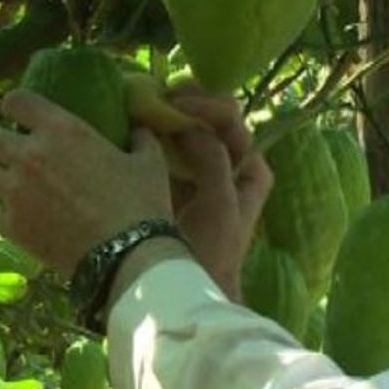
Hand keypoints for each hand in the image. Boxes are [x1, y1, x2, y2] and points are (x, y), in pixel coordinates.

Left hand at [0, 90, 173, 275]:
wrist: (127, 255)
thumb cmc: (141, 203)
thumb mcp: (150, 162)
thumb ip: (140, 139)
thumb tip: (138, 130)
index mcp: (61, 130)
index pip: (16, 101)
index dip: (16, 107)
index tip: (23, 116)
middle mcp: (29, 155)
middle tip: (15, 156)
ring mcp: (15, 192)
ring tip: (13, 188)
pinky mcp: (13, 226)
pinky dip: (8, 217)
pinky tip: (27, 222)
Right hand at [165, 91, 273, 300]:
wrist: (186, 294)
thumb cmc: (210, 253)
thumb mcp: (220, 205)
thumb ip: (213, 160)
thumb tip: (189, 127)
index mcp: (250, 170)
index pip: (232, 122)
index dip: (206, 106)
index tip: (175, 104)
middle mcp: (231, 167)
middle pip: (214, 120)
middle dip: (189, 102)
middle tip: (159, 95)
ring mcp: (204, 175)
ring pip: (192, 131)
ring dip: (172, 114)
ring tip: (146, 104)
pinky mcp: (178, 185)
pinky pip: (172, 150)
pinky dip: (158, 135)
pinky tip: (138, 126)